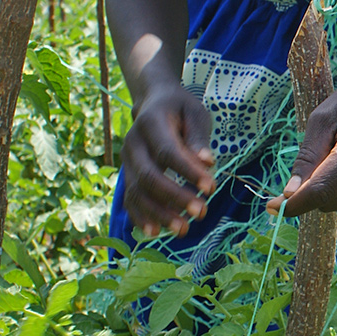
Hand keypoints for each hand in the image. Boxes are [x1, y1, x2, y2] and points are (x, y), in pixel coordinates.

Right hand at [121, 83, 215, 237]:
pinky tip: (156, 232)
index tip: (210, 188)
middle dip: (175, 197)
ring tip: (183, 230)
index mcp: (150, 123)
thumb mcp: (195, 113)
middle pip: (149, 176)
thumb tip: (207, 162)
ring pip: (136, 192)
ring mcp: (126, 161)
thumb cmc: (179, 109)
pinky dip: (140, 217)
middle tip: (201, 213)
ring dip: (159, 214)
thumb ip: (198, 137)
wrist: (152, 103)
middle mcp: (132, 143)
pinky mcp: (126, 175)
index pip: (167, 152)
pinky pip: (129, 199)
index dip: (188, 172)